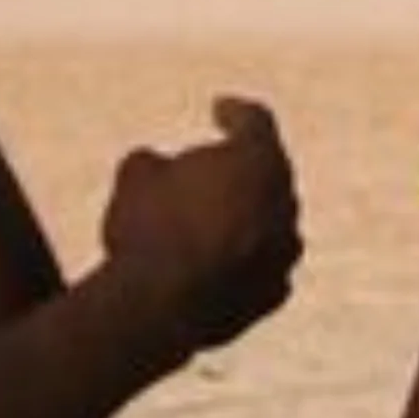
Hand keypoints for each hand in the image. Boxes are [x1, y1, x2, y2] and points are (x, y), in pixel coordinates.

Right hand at [97, 94, 302, 353]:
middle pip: (268, 174)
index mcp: (258, 160)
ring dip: (245, 217)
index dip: (234, 112)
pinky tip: (214, 263)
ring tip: (211, 220)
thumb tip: (156, 166)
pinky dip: (242, 260)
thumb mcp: (134, 176)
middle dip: (241, 170)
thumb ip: (154, 162)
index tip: (219, 109)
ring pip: (269, 223)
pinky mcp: (274, 294)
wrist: (159, 309)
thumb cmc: (148, 229)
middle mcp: (284, 203)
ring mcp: (283, 252)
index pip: (255, 121)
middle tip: (212, 169)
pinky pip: (261, 266)